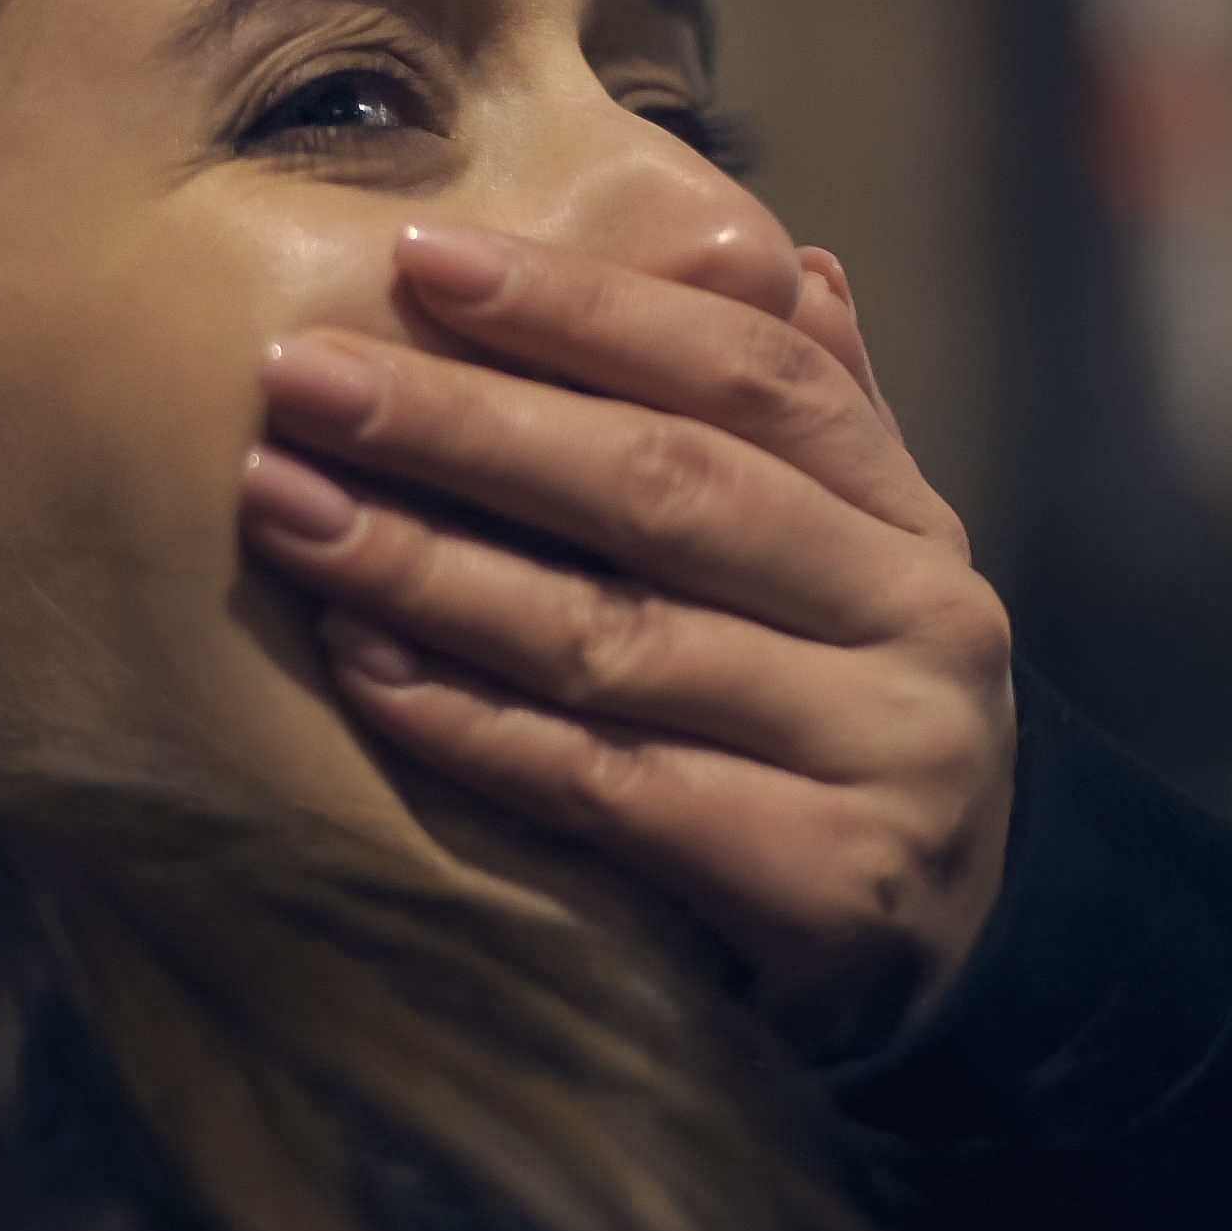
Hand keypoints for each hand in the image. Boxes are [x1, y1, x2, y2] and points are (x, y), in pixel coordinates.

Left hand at [237, 224, 1014, 1042]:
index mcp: (914, 524)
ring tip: (288, 509)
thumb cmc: (840, 743)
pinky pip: (608, 785)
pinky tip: (359, 667)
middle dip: (468, 424)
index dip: (586, 310)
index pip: (749, 374)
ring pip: (620, 639)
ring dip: (432, 569)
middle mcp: (922, 623)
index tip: (421, 260)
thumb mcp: (856, 582)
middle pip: (671, 490)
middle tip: (302, 377)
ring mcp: (886, 756)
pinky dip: (472, 723)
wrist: (943, 972)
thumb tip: (799, 259)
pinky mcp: (828, 883)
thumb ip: (822, 435)